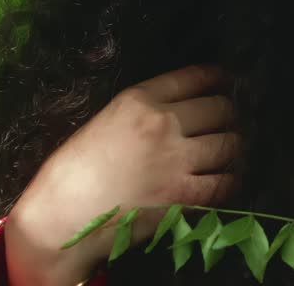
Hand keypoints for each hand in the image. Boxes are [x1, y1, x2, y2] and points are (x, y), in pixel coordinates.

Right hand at [5, 64, 241, 285]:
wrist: (61, 216)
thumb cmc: (72, 170)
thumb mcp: (105, 120)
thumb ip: (142, 110)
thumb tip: (179, 111)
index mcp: (138, 99)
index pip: (194, 78)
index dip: (218, 78)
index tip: (227, 81)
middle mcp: (162, 124)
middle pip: (219, 109)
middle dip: (229, 114)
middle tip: (229, 121)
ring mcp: (175, 161)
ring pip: (228, 144)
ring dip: (233, 147)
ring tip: (230, 150)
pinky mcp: (182, 196)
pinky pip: (224, 183)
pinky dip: (230, 180)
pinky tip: (226, 179)